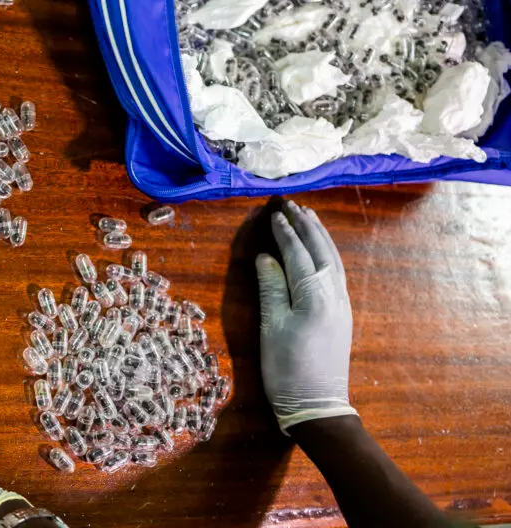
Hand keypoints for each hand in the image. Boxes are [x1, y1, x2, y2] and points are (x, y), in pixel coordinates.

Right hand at [256, 201, 356, 433]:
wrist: (317, 404)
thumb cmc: (287, 368)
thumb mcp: (271, 327)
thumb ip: (270, 288)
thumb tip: (266, 256)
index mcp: (314, 296)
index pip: (298, 254)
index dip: (285, 233)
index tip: (274, 213)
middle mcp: (334, 295)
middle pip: (321, 251)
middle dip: (307, 226)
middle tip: (293, 205)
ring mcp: (342, 304)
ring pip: (333, 259)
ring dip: (320, 236)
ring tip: (309, 217)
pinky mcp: (343, 314)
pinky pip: (337, 272)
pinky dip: (327, 253)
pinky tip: (320, 249)